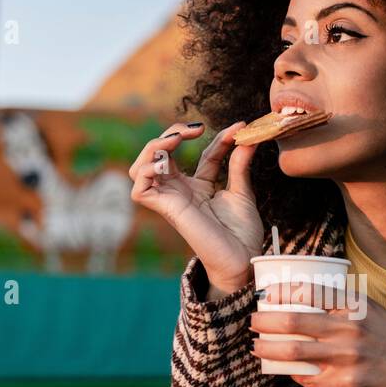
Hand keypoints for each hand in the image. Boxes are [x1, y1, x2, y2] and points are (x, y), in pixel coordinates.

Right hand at [129, 120, 263, 293]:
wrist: (243, 258)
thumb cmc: (241, 233)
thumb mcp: (242, 190)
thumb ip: (238, 163)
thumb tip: (246, 136)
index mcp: (197, 186)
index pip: (197, 152)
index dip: (216, 137)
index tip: (238, 128)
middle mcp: (179, 191)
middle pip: (158, 153)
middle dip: (172, 132)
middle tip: (196, 129)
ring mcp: (170, 200)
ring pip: (140, 167)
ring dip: (152, 147)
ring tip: (175, 140)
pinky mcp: (166, 210)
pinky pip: (139, 189)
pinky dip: (146, 169)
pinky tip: (165, 161)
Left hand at [250, 281, 385, 386]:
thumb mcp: (373, 312)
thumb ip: (343, 306)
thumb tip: (305, 301)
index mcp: (355, 306)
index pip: (310, 292)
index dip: (282, 292)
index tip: (266, 295)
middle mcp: (350, 328)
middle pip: (294, 321)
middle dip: (265, 322)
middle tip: (252, 322)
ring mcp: (348, 357)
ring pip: (295, 352)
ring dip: (270, 350)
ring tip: (258, 348)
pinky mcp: (348, 382)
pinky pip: (311, 379)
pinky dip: (297, 375)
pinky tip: (290, 372)